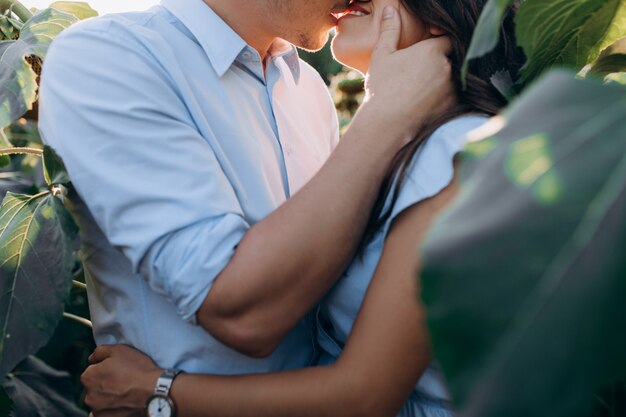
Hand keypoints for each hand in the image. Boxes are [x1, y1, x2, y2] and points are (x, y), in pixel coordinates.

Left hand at [81, 345, 161, 416]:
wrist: (154, 390)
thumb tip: (92, 358)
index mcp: (88, 377)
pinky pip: (105, 411)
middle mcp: (88, 396)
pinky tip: (123, 401)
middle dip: (104, 383)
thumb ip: (100, 352)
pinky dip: (111, 407)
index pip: (91, 371)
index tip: (116, 369)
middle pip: (94, 386)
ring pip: (99, 400)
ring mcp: (97, 410)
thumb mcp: (119, 350)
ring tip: (124, 391)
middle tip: (121, 379)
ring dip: (107, 396)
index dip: (104, 368)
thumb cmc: (137, 369)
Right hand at [363, 6, 453, 141]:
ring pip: (453, 78)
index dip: (439, 42)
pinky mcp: (452, 106)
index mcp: (432, 50)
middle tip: (423, 71)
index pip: (446, 39)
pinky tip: (428, 101)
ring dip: (443, 80)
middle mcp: (447, 67)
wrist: (386, 122)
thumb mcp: (382, 55)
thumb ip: (389, 30)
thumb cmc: (382, 87)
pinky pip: (453, 96)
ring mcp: (452, 88)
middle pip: (451, 58)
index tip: (428, 49)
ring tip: (423, 88)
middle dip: (441, 62)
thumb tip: (390, 10)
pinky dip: (444, 97)